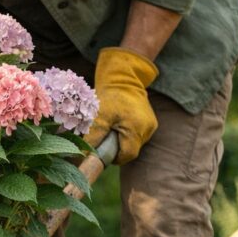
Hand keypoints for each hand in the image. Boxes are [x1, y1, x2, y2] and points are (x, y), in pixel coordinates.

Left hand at [87, 47, 158, 164]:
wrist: (123, 79)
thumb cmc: (110, 97)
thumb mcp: (99, 117)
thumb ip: (94, 137)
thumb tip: (86, 155)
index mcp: (136, 128)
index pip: (127, 155)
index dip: (114, 157)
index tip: (104, 152)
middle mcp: (147, 129)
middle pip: (131, 150)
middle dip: (118, 148)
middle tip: (107, 138)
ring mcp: (151, 126)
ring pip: (135, 143)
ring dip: (123, 140)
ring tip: (114, 127)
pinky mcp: (152, 122)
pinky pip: (139, 135)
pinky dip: (129, 133)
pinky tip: (122, 124)